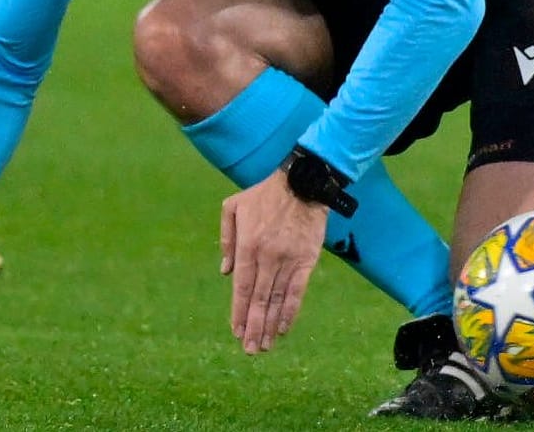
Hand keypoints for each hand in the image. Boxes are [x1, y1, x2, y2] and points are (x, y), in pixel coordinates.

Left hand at [220, 170, 327, 353]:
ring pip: (277, 299)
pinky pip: (298, 291)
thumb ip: (226, 239)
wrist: (303, 183)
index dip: (239, 312)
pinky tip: (285, 327)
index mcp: (248, 245)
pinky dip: (291, 311)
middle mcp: (268, 257)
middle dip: (254, 326)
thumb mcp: (234, 208)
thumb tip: (226, 272)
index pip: (242, 287)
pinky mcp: (307, 260)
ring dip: (271, 324)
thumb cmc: (264, 195)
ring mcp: (289, 260)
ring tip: (265, 345)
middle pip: (259, 299)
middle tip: (250, 349)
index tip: (236, 331)